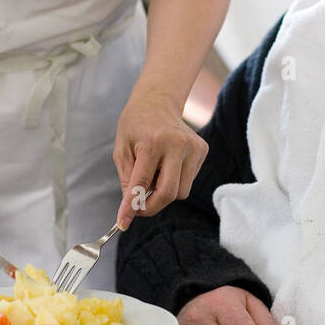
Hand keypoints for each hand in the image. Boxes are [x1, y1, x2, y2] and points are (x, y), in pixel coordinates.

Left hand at [113, 86, 207, 228]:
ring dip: (164, 192)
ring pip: (181, 191)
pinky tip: (167, 164)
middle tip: (139, 208)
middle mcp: (177, 144)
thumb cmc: (136, 126)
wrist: (158, 102)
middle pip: (169, 193)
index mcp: (153, 142)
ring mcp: (194, 147)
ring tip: (154, 174)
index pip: (142, 183)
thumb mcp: (121, 149)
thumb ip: (127, 179)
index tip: (123, 223)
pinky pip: (188, 182)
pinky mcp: (202, 150)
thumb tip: (132, 207)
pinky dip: (175, 181)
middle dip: (152, 207)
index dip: (132, 206)